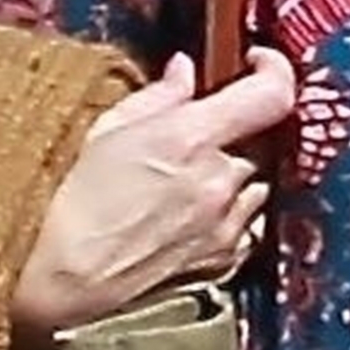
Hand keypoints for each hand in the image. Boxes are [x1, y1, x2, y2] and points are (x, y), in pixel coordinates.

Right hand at [13, 45, 297, 340]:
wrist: (74, 285)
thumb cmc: (78, 206)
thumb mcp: (106, 133)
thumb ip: (157, 98)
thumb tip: (185, 72)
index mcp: (191, 138)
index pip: (271, 95)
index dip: (275, 70)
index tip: (256, 63)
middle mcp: (220, 180)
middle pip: (254, 142)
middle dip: (228, 137)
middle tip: (187, 145)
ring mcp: (229, 223)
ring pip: (253, 184)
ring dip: (230, 178)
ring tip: (180, 187)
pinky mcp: (228, 258)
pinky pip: (247, 224)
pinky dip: (228, 215)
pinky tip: (188, 219)